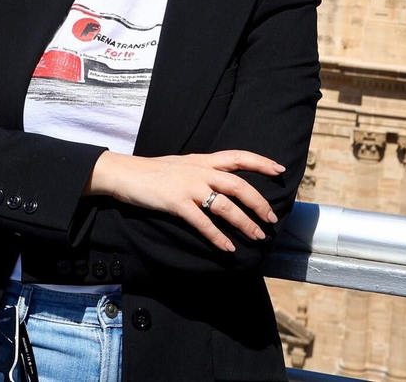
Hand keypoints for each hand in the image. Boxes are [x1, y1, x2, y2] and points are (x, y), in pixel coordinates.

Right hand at [85, 150, 283, 251]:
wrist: (126, 173)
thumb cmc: (153, 172)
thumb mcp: (183, 164)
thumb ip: (202, 170)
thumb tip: (221, 182)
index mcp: (203, 160)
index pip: (238, 157)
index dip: (261, 162)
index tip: (279, 170)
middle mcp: (200, 170)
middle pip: (238, 185)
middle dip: (259, 203)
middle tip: (271, 219)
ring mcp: (189, 187)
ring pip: (225, 206)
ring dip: (244, 223)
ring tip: (256, 236)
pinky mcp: (176, 203)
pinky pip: (202, 222)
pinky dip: (217, 237)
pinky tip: (227, 248)